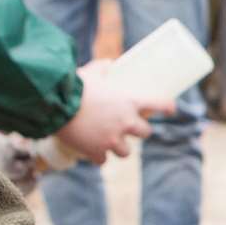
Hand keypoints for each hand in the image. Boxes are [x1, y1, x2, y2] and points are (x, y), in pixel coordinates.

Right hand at [55, 64, 176, 163]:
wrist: (54, 106)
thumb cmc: (74, 86)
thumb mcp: (91, 73)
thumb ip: (103, 68)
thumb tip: (110, 64)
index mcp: (129, 102)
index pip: (160, 104)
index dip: (167, 107)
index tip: (171, 109)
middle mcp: (126, 123)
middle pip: (145, 133)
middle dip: (138, 131)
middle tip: (128, 127)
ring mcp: (112, 140)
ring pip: (126, 152)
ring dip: (119, 147)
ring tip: (108, 141)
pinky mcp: (96, 152)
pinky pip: (103, 160)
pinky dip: (98, 156)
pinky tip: (92, 150)